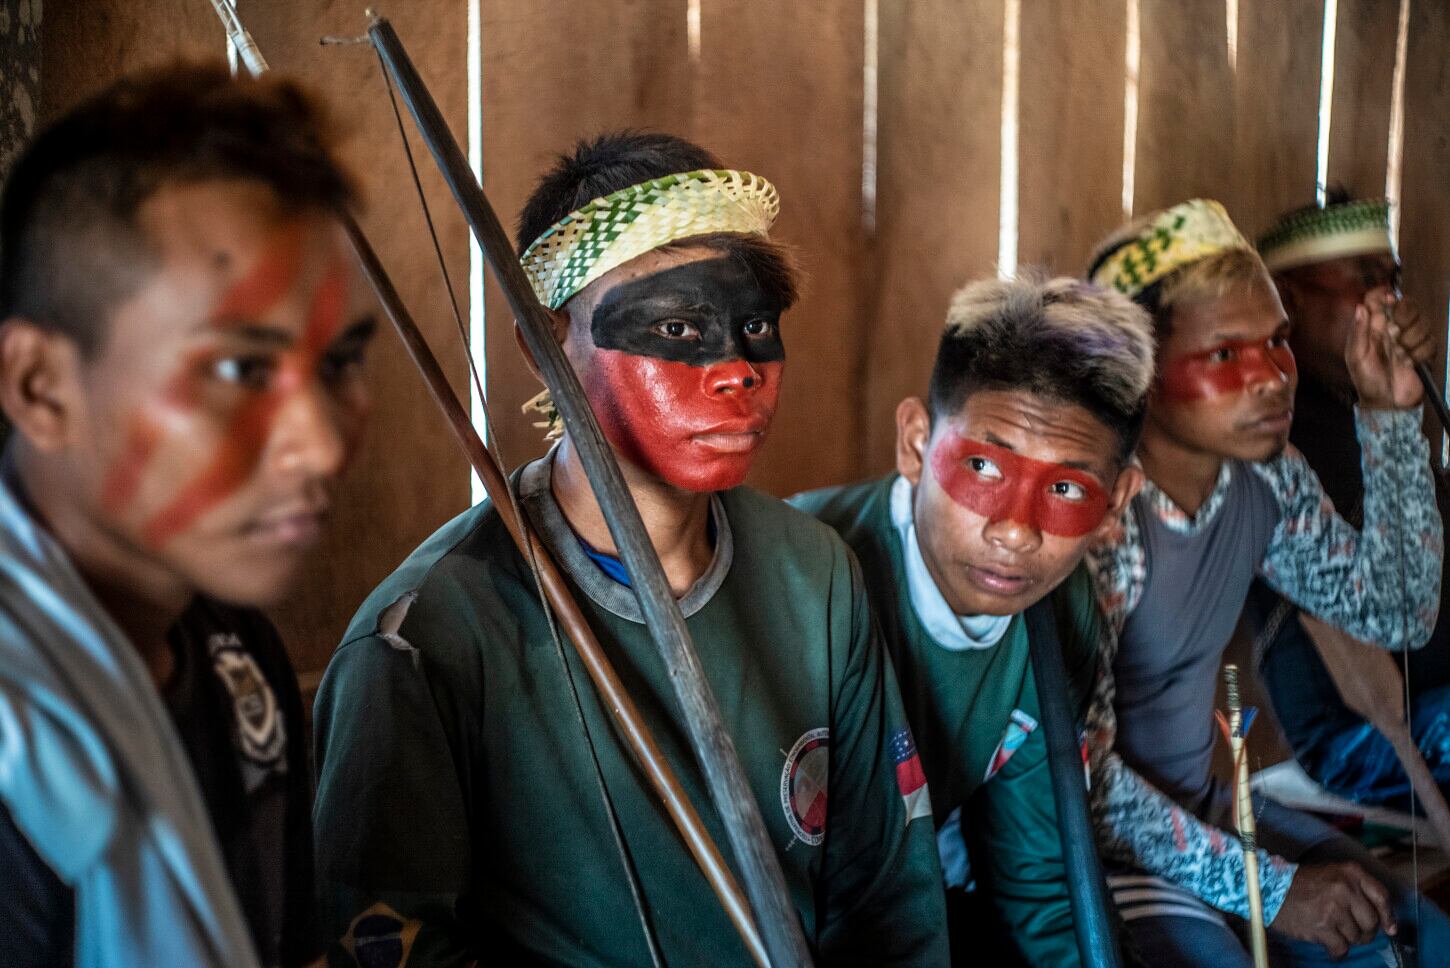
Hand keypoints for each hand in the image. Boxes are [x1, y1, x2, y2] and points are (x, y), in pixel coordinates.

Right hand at [1270, 861, 1395, 957]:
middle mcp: (1345, 888)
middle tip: (1349, 929)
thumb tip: (1387, 924)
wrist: (1268, 889)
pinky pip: (1341, 948)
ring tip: (1330, 929)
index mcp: (1350, 872)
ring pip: (1357, 937)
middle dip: (1363, 931)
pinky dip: (1336, 951)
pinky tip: (1327, 944)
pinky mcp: (1323, 927)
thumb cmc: (1300, 884)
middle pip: (1372, 922)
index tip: (1390, 928)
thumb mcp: (1331, 875)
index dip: (1388, 916)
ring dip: (1346, 938)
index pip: (1382, 897)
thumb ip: (1357, 890)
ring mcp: (1334, 908)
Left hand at [1347, 286, 1425, 409]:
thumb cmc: (1367, 380)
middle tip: (1393, 333)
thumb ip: (1358, 332)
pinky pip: (1430, 341)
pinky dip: (1418, 354)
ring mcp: (1410, 338)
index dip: (1384, 295)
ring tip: (1398, 356)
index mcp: (1373, 326)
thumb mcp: (1355, 357)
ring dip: (1410, 340)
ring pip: (1422, 322)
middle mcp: (1392, 327)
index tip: (1388, 300)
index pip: (1380, 299)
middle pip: (1408, 304)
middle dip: (1404, 316)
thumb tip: (1360, 306)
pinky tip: (1408, 363)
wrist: (1387, 402)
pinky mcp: (1424, 350)